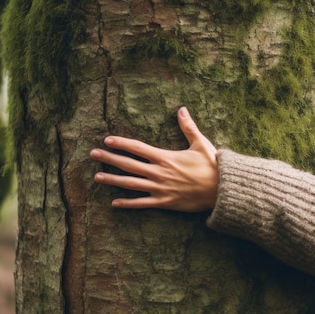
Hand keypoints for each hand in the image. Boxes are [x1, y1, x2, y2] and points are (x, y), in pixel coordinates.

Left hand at [91, 107, 217, 211]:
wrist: (221, 190)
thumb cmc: (212, 166)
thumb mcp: (201, 143)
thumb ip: (188, 127)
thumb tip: (182, 109)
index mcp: (165, 157)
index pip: (137, 148)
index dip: (121, 143)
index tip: (107, 140)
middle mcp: (159, 173)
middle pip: (128, 164)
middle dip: (109, 158)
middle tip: (93, 154)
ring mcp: (160, 189)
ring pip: (130, 184)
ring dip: (113, 180)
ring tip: (97, 177)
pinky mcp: (165, 203)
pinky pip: (142, 204)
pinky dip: (128, 204)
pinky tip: (114, 203)